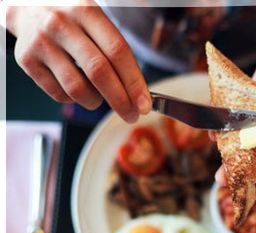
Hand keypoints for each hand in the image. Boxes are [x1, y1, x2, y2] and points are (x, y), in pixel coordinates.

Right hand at [6, 1, 150, 122]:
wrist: (27, 6)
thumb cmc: (72, 19)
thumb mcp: (95, 20)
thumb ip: (115, 50)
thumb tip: (138, 92)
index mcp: (86, 11)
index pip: (118, 52)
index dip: (134, 82)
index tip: (144, 104)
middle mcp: (62, 24)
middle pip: (99, 72)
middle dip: (120, 101)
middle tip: (131, 115)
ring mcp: (42, 42)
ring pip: (76, 88)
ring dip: (95, 102)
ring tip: (99, 99)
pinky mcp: (27, 60)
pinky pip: (58, 93)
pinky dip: (74, 100)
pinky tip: (78, 89)